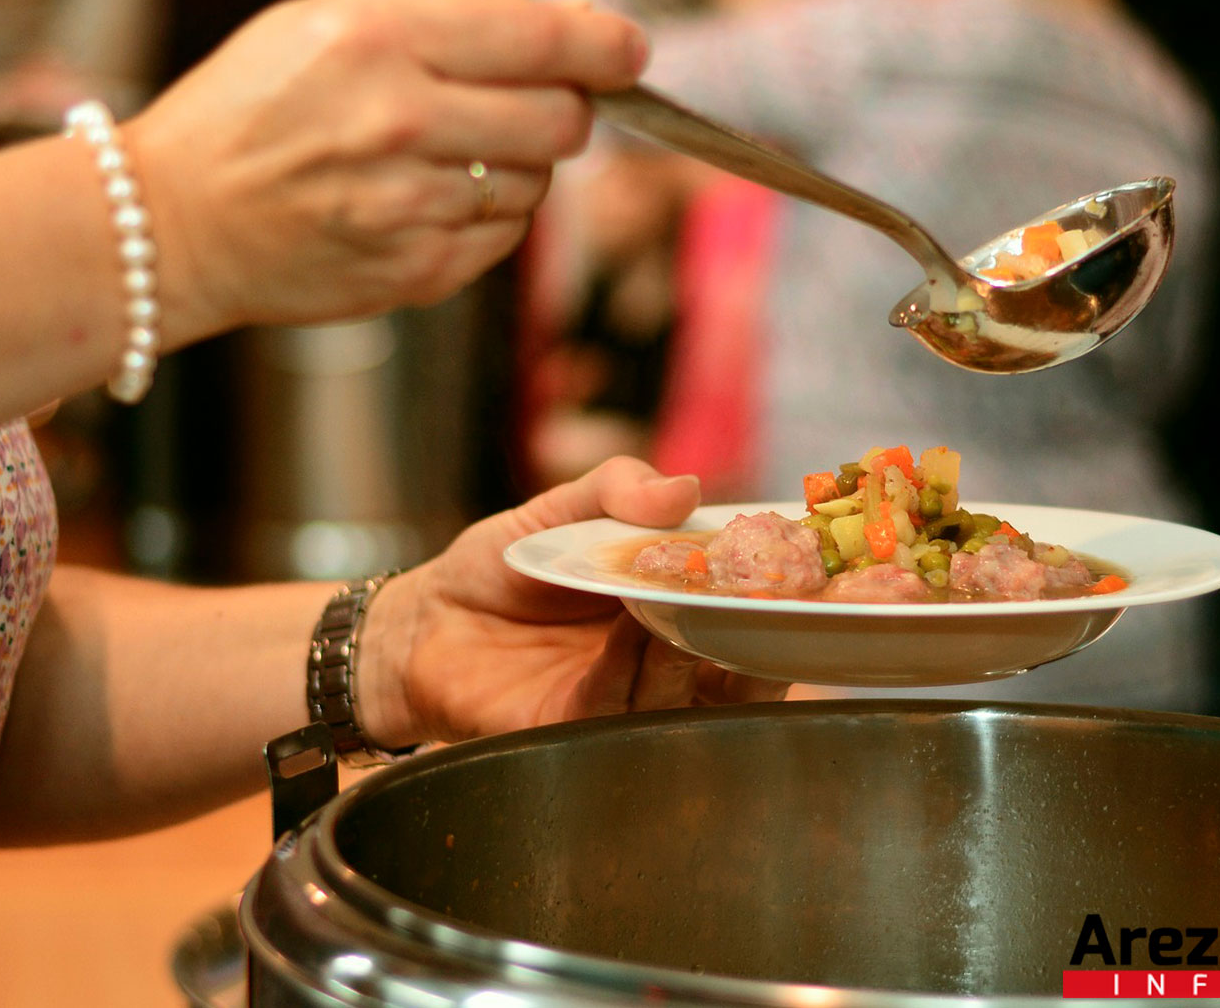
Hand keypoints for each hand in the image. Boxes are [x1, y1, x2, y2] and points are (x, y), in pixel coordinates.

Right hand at [124, 0, 648, 340]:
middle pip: (562, 120)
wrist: (174, 223)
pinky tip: (425, 201)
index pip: (543, 40)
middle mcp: (402, 122)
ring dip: (513, 165)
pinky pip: (504, 237)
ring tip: (442, 156)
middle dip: (562, 107)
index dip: (606, 44)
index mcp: (380, 40)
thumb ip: (443, 15)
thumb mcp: (325, 22)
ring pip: (536, 183)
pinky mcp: (416, 271)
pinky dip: (484, 216)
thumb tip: (565, 27)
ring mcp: (411, 206)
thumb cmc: (250, 110)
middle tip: (527, 103)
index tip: (627, 50)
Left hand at [356, 456, 788, 747]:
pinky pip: (613, 708)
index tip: (797, 570)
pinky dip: (627, 671)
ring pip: (681, 696)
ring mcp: (619, 704)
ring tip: (678, 603)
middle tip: (751, 598)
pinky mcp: (568, 731)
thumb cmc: (500, 568)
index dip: (776, 598)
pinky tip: (629, 633)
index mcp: (673, 611)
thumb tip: (685, 487)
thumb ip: (617, 490)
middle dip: (751, 640)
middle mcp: (660, 668)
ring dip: (688, 651)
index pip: (746, 616)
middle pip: (735, 671)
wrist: (422, 621)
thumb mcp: (559, 509)